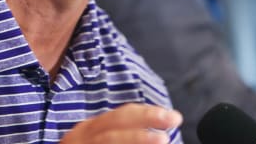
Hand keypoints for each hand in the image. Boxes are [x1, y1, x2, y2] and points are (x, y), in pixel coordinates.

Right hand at [59, 103, 182, 143]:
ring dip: (135, 140)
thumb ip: (120, 135)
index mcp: (88, 129)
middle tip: (172, 123)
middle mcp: (81, 139)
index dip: (148, 114)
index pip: (120, 116)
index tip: (174, 117)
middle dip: (145, 122)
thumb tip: (160, 136)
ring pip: (109, 142)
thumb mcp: (97, 140)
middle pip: (114, 128)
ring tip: (162, 141)